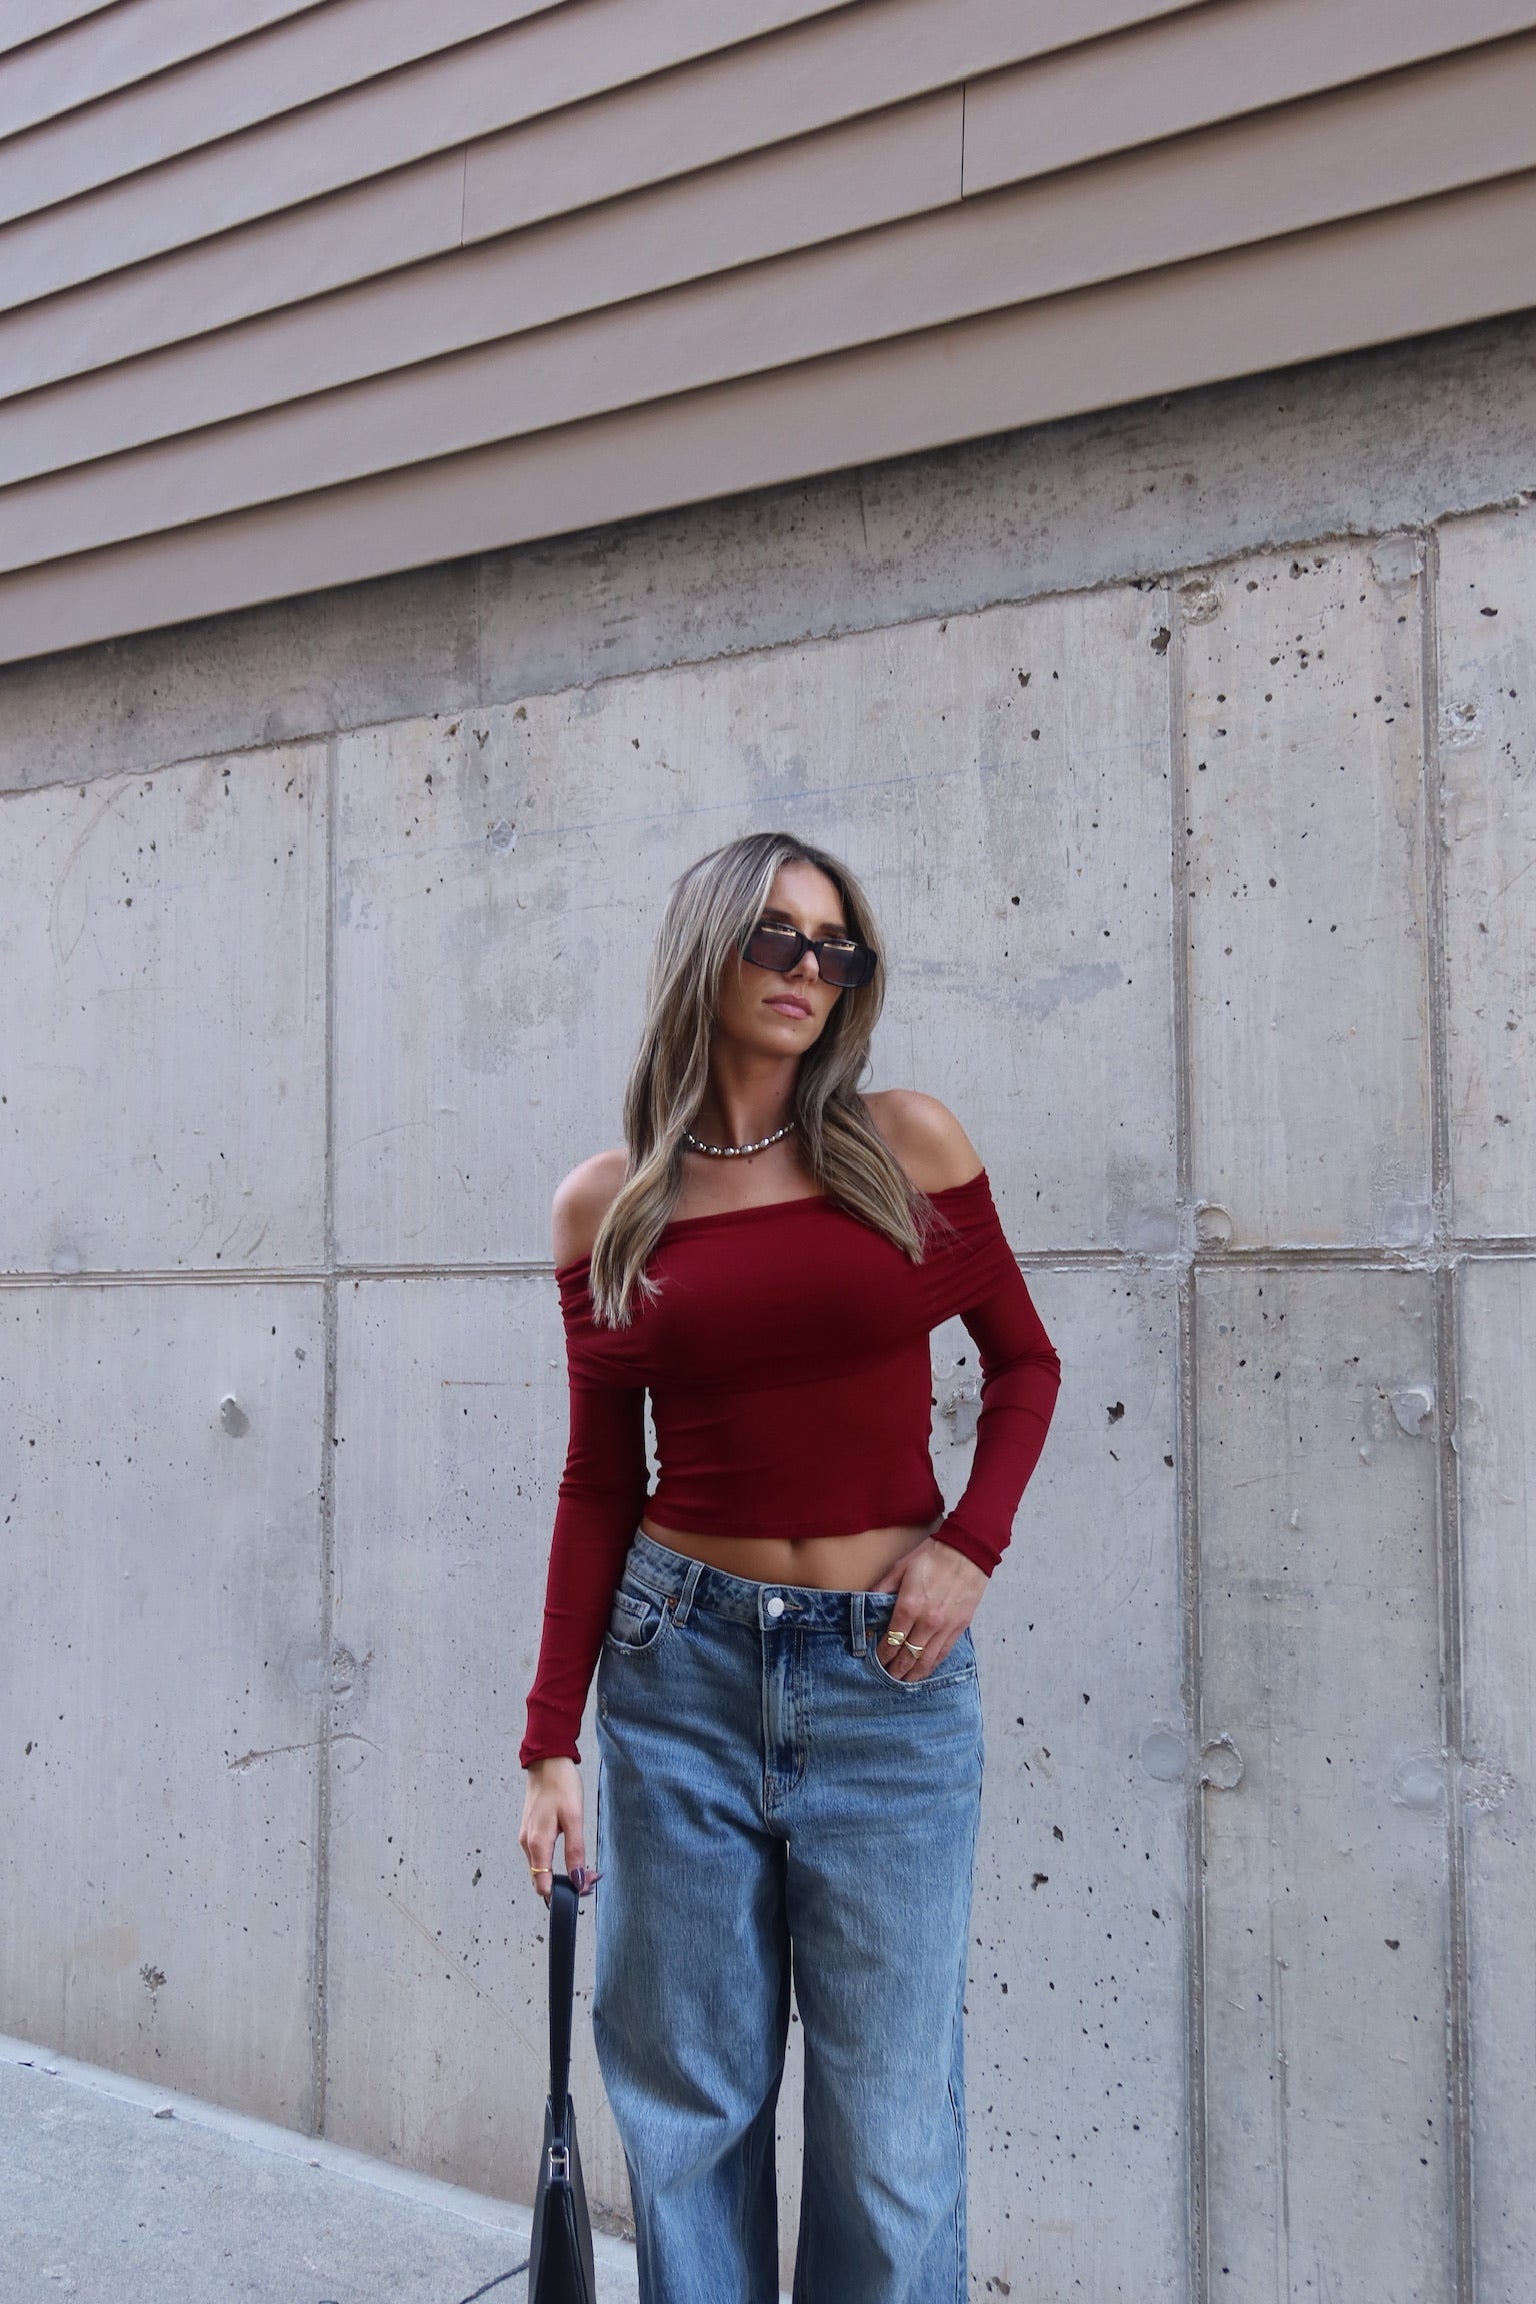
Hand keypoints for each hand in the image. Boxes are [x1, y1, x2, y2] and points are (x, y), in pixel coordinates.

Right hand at [518, 1757, 589, 1902]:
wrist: (547, 1761)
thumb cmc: (561, 1785)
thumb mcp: (574, 1818)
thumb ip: (575, 1851)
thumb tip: (578, 1880)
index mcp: (537, 1843)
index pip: (542, 1885)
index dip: (561, 1893)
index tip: (583, 1888)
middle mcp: (527, 1844)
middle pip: (541, 1879)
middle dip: (565, 1885)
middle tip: (591, 1878)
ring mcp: (526, 1837)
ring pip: (540, 1868)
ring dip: (561, 1874)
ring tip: (586, 1868)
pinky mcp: (530, 1830)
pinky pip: (540, 1856)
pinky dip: (554, 1862)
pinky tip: (571, 1855)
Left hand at [871, 1534, 987, 1681]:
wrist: (967, 1550)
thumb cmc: (932, 1556)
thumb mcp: (900, 1568)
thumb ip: (881, 1590)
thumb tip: (867, 1608)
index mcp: (909, 1605)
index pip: (891, 1641)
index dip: (881, 1655)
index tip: (875, 1661)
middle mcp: (927, 1621)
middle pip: (907, 1655)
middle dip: (894, 1670)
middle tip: (885, 1677)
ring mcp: (945, 1626)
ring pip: (926, 1660)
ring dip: (913, 1674)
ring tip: (902, 1681)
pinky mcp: (960, 1627)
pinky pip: (943, 1654)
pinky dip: (932, 1666)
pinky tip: (924, 1671)